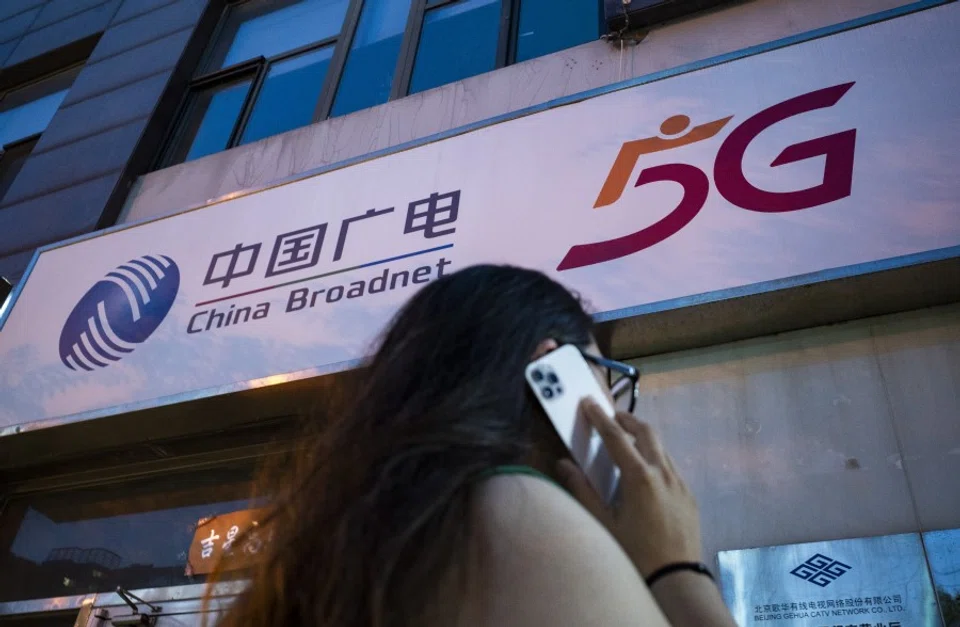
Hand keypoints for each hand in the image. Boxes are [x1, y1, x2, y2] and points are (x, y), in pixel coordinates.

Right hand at [557, 398, 702, 578]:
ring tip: (627, 440)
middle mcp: (663, 473)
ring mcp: (680, 483)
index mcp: (639, 477)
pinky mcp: (689, 495)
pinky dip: (655, 457)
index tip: (589, 403)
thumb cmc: (635, 552)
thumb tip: (563, 464)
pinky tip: (645, 472)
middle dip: (627, 419)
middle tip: (611, 416)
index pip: (616, 437)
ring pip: (661, 447)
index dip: (600, 418)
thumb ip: (582, 491)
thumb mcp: (603, 524)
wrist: (676, 579)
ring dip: (643, 437)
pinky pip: (670, 466)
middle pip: (646, 432)